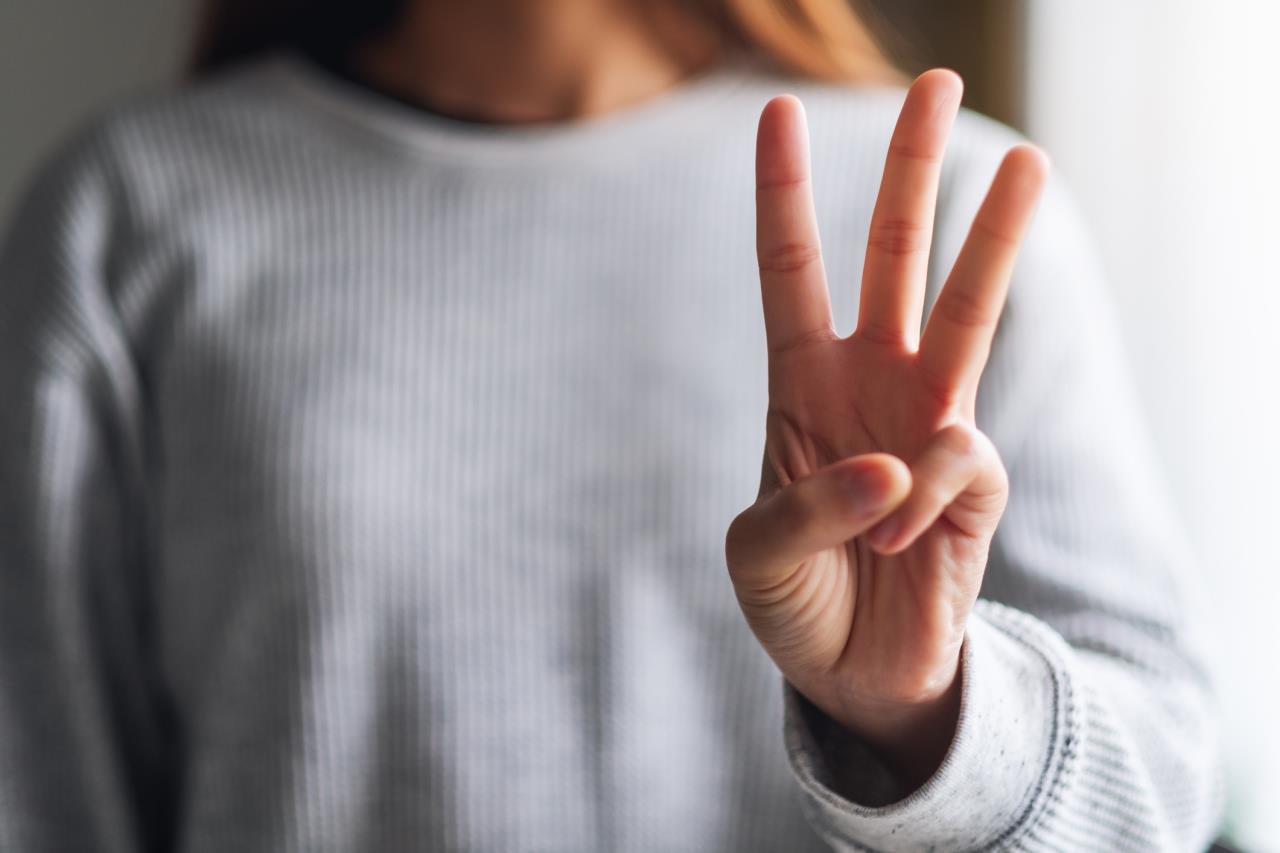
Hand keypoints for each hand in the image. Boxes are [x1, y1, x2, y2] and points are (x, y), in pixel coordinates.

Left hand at [725, 70, 1048, 787]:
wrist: (850, 672)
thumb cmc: (793, 599)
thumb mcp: (757, 553)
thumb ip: (808, 506)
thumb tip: (896, 465)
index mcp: (802, 382)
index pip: (791, 269)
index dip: (784, 194)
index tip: (777, 112)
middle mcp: (872, 383)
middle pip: (894, 259)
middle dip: (912, 174)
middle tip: (938, 83)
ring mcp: (928, 423)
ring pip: (969, 312)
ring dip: (995, 241)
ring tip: (1030, 162)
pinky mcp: (975, 479)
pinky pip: (957, 463)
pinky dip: (919, 504)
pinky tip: (897, 544)